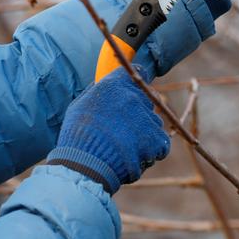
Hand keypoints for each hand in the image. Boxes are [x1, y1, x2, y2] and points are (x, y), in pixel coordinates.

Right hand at [47, 67, 169, 194]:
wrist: (85, 166)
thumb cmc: (77, 138)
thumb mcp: (79, 106)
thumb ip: (95, 93)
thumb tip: (103, 85)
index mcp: (115, 86)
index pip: (139, 72)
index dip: (138, 84)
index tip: (136, 92)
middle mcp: (134, 97)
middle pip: (146, 101)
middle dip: (138, 114)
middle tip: (122, 132)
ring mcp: (147, 118)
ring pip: (153, 123)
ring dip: (144, 135)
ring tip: (124, 149)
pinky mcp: (156, 139)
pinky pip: (161, 143)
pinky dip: (152, 152)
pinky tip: (135, 158)